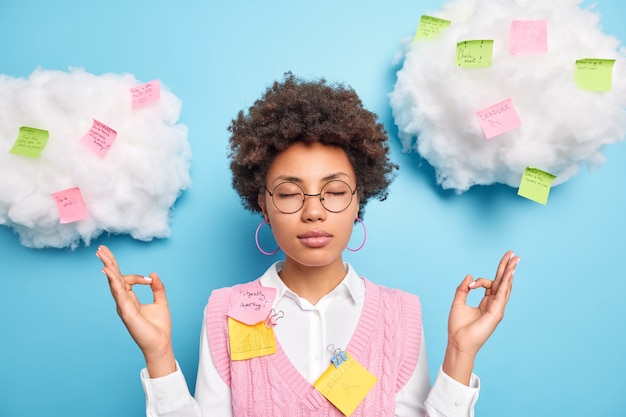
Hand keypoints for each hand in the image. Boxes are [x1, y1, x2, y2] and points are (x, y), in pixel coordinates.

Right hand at [96, 245, 175, 376]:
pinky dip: (113, 281)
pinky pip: (118, 293)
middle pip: (113, 278)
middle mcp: (124, 301)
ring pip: (113, 283)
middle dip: (108, 263)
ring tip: (102, 254)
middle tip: (101, 249)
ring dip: (108, 267)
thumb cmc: (159, 327)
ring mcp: (123, 306)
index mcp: (131, 299)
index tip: (149, 279)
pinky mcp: (126, 311)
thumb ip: (157, 287)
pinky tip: (108, 271)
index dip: (137, 276)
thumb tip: (153, 273)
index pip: (126, 280)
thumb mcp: (161, 302)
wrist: (161, 343)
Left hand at [442, 250, 519, 384]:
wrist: (458, 342)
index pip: (490, 284)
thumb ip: (463, 289)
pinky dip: (506, 283)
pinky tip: (509, 272)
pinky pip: (502, 294)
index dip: (480, 281)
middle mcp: (494, 304)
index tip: (470, 285)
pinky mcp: (496, 313)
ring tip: (515, 258)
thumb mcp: (458, 303)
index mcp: (486, 302)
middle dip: (507, 268)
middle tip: (513, 254)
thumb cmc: (458, 327)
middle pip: (502, 282)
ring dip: (509, 272)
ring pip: (505, 286)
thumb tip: (469, 276)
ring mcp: (497, 308)